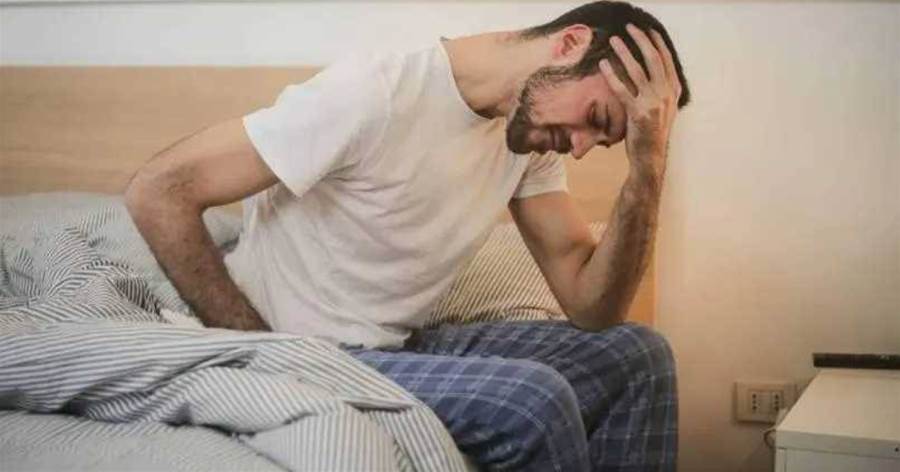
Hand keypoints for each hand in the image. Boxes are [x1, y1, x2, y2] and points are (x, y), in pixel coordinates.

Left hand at [599, 24, 682, 178]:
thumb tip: (653, 71)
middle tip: (629, 28)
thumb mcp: (664, 108)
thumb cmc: (652, 132)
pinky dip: (612, 75)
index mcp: (674, 91)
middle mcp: (666, 95)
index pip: (666, 60)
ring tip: (613, 40)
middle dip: (641, 40)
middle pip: (653, 59)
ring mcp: (653, 104)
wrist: (650, 158)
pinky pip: (622, 89)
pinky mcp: (638, 113)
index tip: (647, 29)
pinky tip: (603, 64)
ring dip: (624, 52)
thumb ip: (661, 90)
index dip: (656, 42)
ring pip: (637, 70)